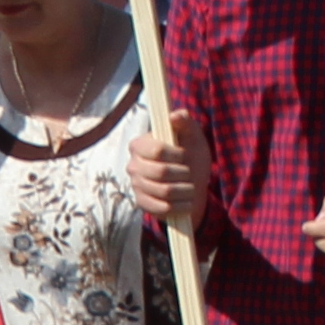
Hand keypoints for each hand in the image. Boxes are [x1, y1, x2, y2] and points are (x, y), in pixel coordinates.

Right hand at [124, 109, 206, 227]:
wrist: (192, 184)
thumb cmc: (190, 155)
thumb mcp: (192, 135)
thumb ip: (185, 121)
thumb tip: (174, 116)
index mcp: (139, 144)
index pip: (156, 150)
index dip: (177, 154)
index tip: (185, 155)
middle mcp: (133, 165)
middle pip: (160, 172)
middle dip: (183, 174)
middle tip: (190, 173)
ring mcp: (136, 186)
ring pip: (164, 191)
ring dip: (185, 191)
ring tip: (191, 188)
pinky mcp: (142, 203)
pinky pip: (162, 208)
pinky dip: (180, 206)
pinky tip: (187, 202)